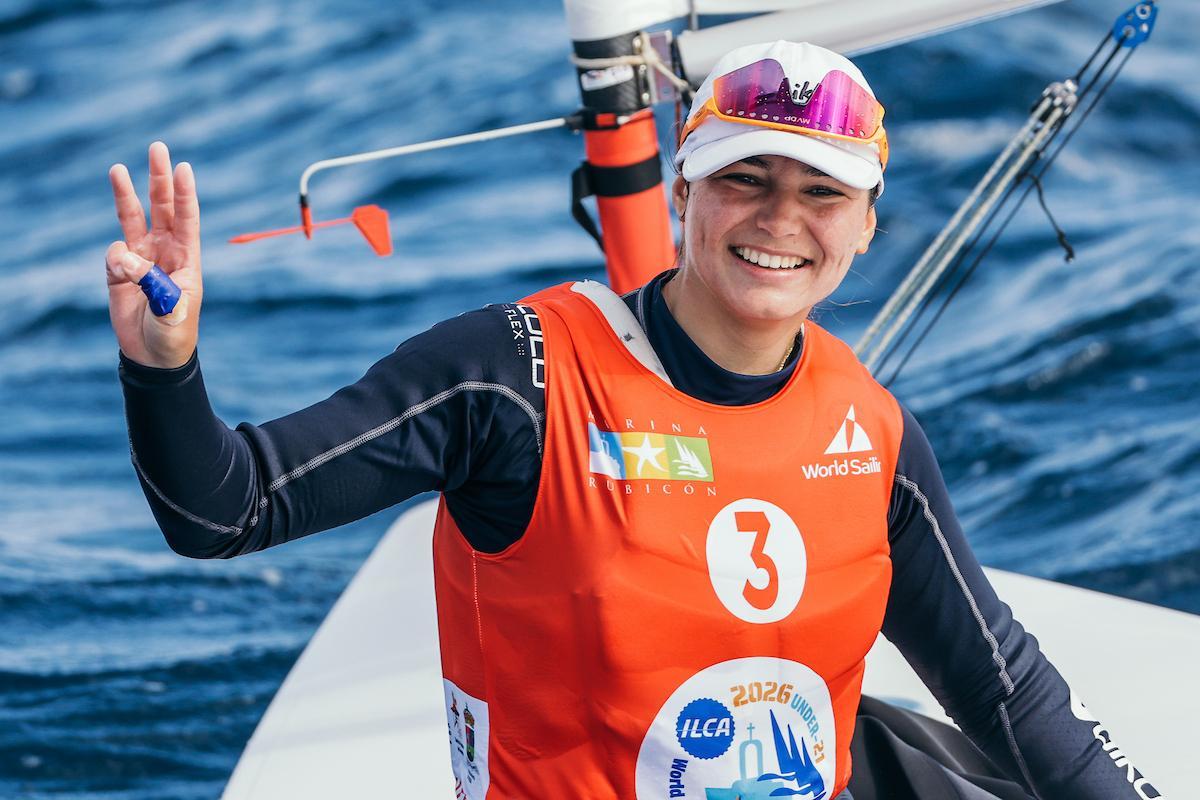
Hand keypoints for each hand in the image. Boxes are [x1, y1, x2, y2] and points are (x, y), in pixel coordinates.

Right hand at [106, 141, 202, 368]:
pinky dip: (114, 261)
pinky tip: (121, 279)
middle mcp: (165, 251)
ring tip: (118, 169)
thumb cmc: (174, 333)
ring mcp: (141, 258)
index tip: (184, 168)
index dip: (185, 194)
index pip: (187, 219)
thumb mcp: (173, 311)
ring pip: (133, 218)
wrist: (153, 356)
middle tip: (158, 148)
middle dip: (159, 178)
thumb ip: (151, 283)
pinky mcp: (119, 270)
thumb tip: (124, 258)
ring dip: (126, 195)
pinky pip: (113, 254)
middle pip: (162, 207)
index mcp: (187, 258)